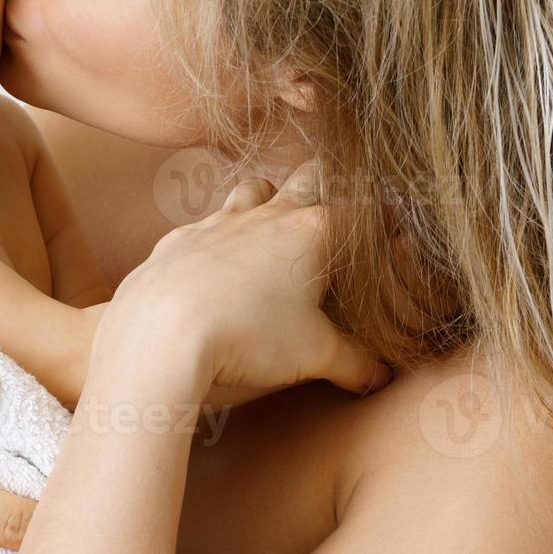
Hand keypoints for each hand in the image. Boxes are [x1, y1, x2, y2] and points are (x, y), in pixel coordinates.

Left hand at [102, 160, 390, 403]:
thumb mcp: (314, 355)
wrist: (160, 333)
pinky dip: (218, 234)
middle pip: (307, 178)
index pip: (362, 208)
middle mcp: (266, 216)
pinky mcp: (177, 240)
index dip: (381, 216)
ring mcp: (217, 222)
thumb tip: (380, 375)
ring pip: (253, 188)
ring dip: (268, 199)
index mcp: (312, 233)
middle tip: (336, 210)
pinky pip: (204, 222)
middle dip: (327, 186)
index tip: (391, 229)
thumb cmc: (247, 337)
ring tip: (274, 227)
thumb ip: (354, 362)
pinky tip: (214, 262)